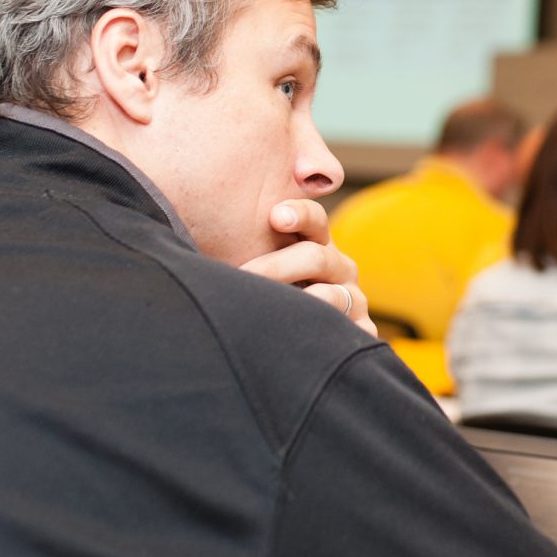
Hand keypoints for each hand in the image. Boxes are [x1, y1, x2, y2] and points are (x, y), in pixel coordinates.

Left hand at [239, 200, 372, 334]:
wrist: (292, 346)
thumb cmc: (263, 295)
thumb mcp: (255, 268)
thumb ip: (241, 242)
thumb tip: (195, 210)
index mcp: (315, 243)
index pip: (313, 219)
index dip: (298, 214)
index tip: (275, 217)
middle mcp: (339, 267)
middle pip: (316, 256)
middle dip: (276, 266)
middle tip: (243, 276)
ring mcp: (352, 300)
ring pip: (330, 296)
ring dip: (294, 304)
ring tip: (262, 312)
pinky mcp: (362, 331)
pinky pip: (347, 331)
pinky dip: (322, 333)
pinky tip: (295, 338)